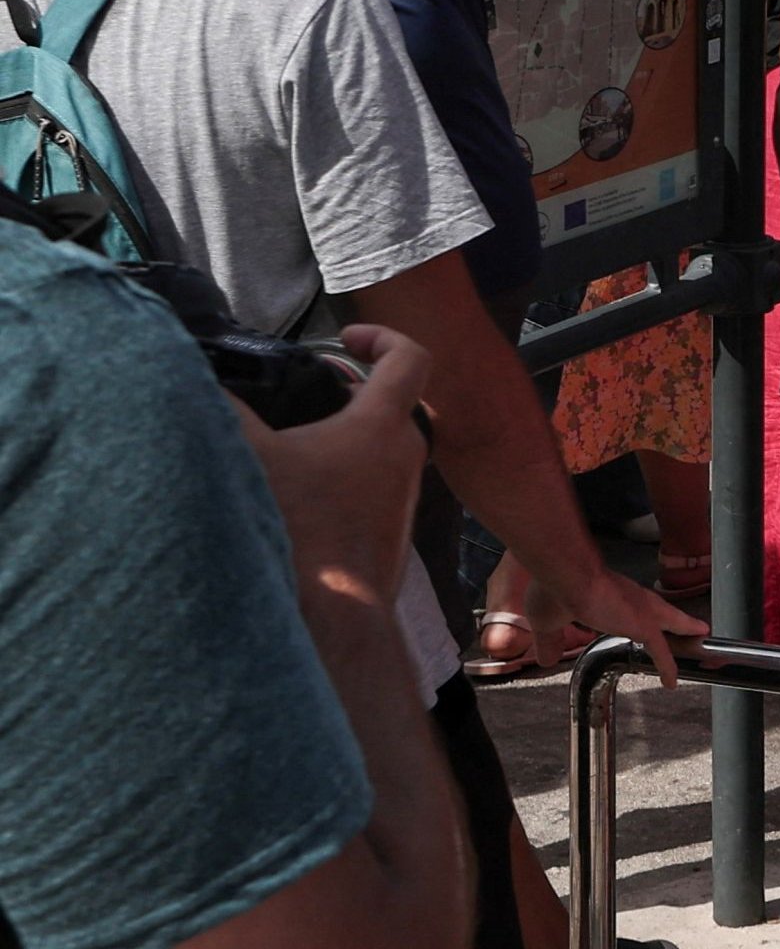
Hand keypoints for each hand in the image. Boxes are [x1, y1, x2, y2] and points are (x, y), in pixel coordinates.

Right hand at [242, 324, 433, 612]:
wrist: (335, 613)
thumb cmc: (300, 527)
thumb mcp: (251, 456)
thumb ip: (226, 411)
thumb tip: (200, 382)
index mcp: (383, 425)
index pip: (410, 358)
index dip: (382, 336)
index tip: (345, 337)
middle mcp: (406, 455)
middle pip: (392, 403)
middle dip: (350, 390)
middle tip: (305, 393)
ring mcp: (404, 495)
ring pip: (381, 448)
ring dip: (344, 437)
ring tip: (293, 444)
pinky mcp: (392, 530)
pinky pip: (373, 486)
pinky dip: (344, 476)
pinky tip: (300, 493)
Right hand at [536, 567, 702, 687]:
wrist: (566, 575)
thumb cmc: (554, 589)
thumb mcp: (548, 622)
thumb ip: (550, 640)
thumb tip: (547, 657)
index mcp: (610, 594)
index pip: (630, 604)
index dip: (633, 614)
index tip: (637, 620)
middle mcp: (631, 598)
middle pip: (660, 610)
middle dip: (675, 619)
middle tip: (691, 626)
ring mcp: (642, 611)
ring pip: (671, 623)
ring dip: (684, 630)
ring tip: (697, 635)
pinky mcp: (645, 626)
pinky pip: (662, 652)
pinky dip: (667, 667)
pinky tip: (671, 681)